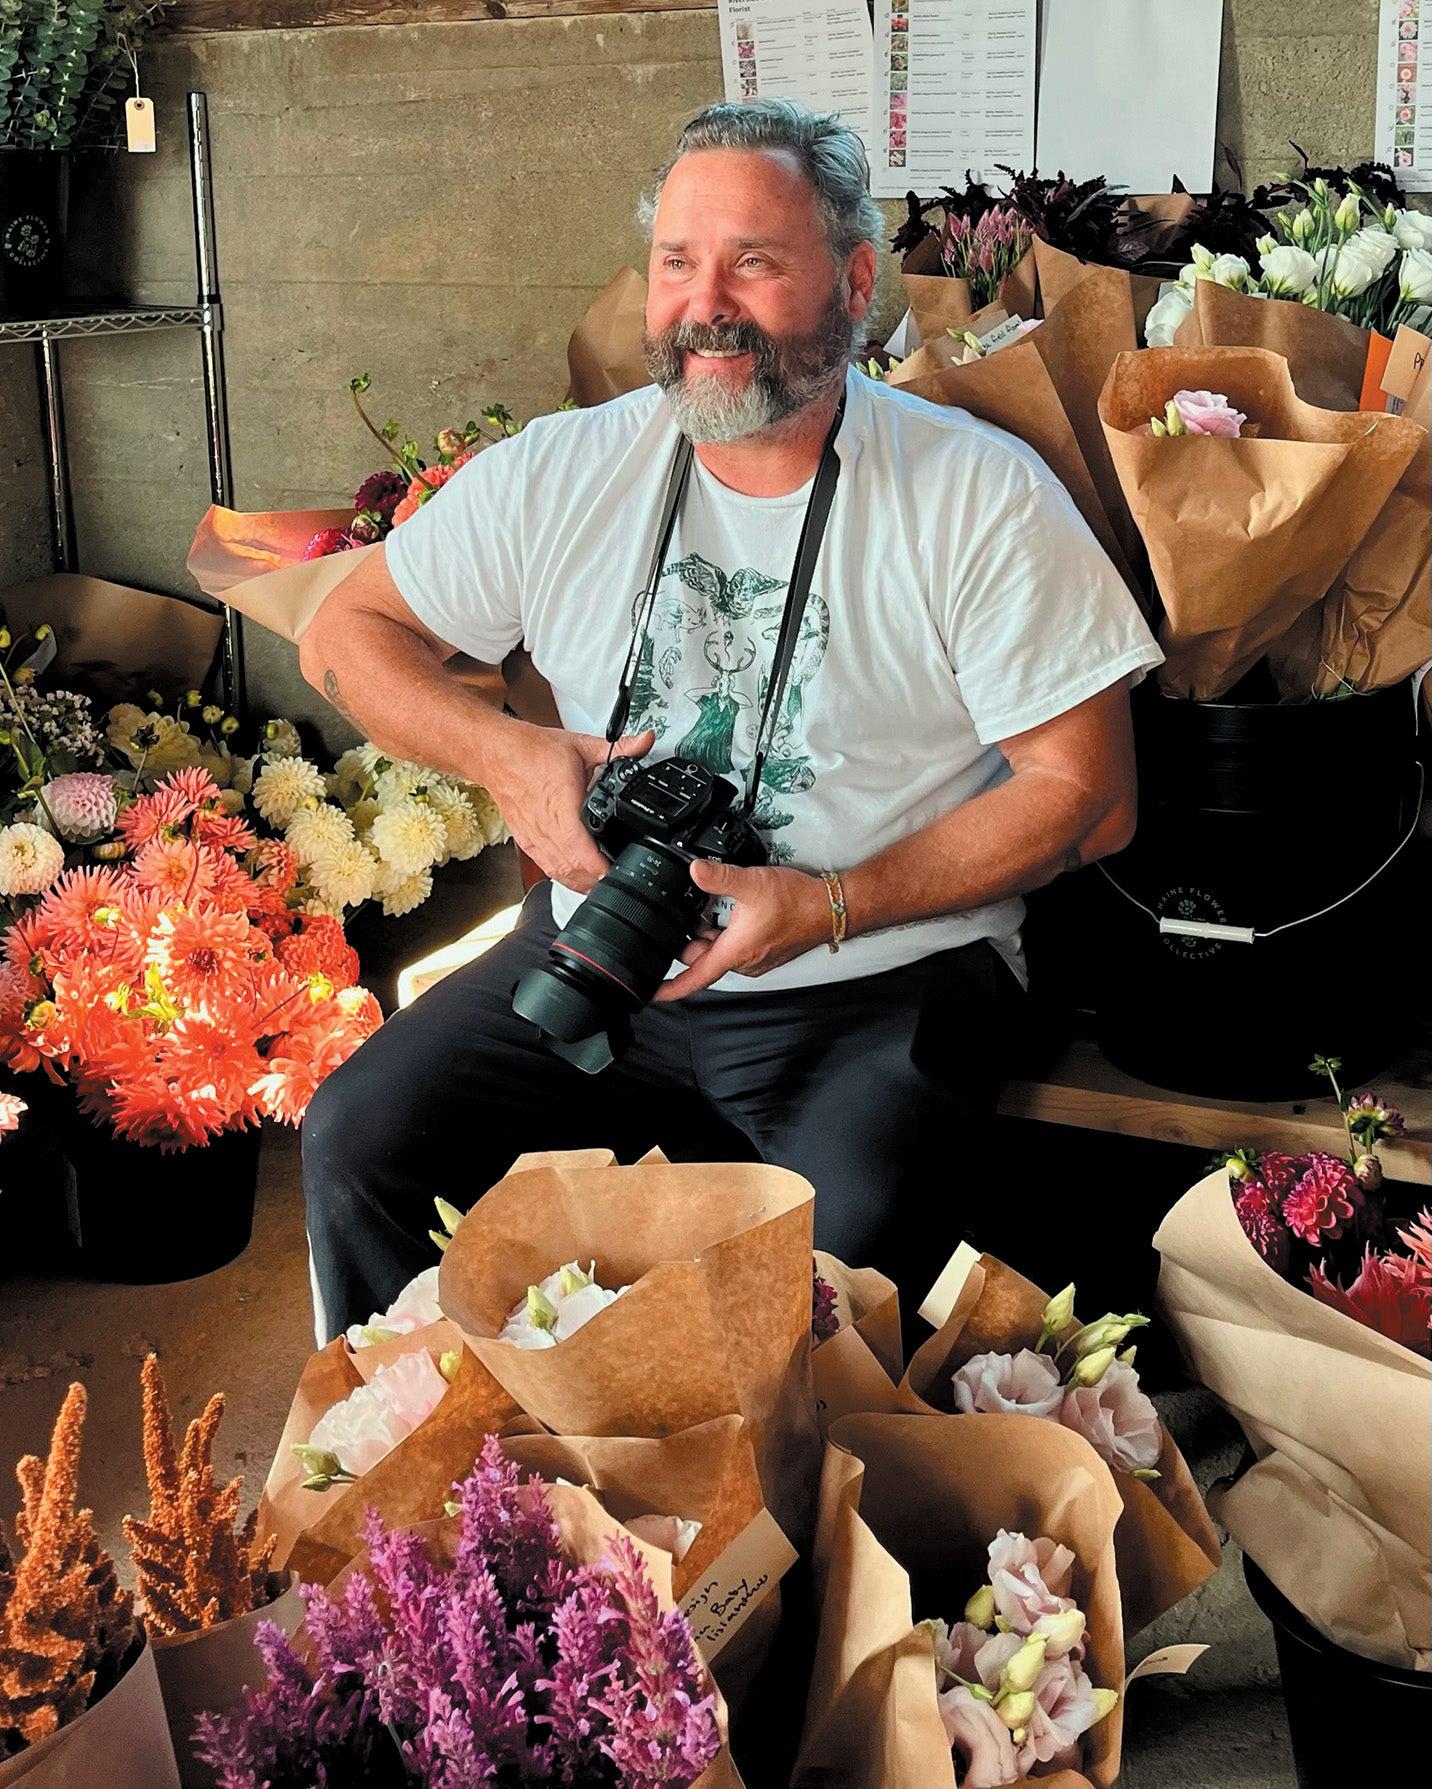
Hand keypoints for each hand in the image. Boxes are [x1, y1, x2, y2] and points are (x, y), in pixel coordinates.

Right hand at [485, 722, 654, 894]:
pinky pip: (546, 867)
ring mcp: (535, 836)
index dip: (600, 867)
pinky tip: (577, 877)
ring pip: (559, 872)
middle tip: (618, 879)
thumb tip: (645, 741)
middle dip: (596, 879)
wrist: (496, 754)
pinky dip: (563, 876)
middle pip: (573, 868)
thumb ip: (617, 748)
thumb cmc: (532, 751)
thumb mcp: (580, 745)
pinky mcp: (526, 840)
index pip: (581, 848)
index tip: (618, 871)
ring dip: (581, 882)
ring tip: (601, 883)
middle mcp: (546, 825)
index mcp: (562, 804)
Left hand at [653, 860, 832, 1000]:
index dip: (670, 988)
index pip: (695, 979)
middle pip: (703, 960)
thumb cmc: (798, 902)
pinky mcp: (766, 952)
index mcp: (735, 953)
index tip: (651, 992)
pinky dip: (726, 936)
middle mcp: (744, 962)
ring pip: (720, 953)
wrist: (830, 908)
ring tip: (702, 912)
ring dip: (708, 938)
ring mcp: (756, 959)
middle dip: (689, 943)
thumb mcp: (752, 883)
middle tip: (680, 918)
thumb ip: (720, 877)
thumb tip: (694, 870)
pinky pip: (736, 949)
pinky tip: (727, 915)